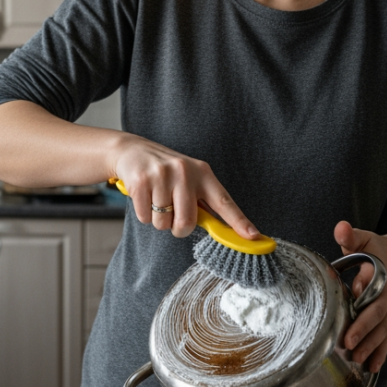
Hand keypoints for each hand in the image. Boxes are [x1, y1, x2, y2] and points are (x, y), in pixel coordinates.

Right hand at [109, 136, 258, 239]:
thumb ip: (203, 201)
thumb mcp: (189, 178)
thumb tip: (220, 229)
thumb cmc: (166, 171)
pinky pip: (145, 218)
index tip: (253, 236)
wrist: (133, 150)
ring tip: (156, 199)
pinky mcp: (141, 181)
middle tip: (173, 215)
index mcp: (202, 173)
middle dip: (179, 228)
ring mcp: (162, 176)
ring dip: (158, 220)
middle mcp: (185, 172)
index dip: (239, 221)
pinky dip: (143, 214)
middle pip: (187, 222)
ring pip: (163, 223)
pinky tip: (144, 197)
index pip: (224, 202)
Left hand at [334, 221, 386, 373]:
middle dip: (363, 330)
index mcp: (382, 276)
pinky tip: (370, 368)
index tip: (353, 298)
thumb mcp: (366, 239)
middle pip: (377, 315)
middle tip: (348, 344)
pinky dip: (379, 354)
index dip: (362, 293)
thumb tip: (340, 228)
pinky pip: (386, 339)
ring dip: (370, 347)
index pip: (371, 287)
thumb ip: (351, 235)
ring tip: (356, 360)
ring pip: (382, 332)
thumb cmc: (379, 250)